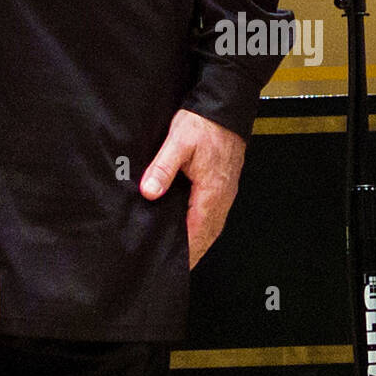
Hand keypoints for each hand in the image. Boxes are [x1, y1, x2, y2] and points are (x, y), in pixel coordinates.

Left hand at [139, 108, 245, 268]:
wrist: (225, 107)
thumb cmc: (204, 123)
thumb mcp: (178, 142)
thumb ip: (163, 168)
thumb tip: (150, 192)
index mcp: (212, 192)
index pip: (197, 233)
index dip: (186, 252)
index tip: (172, 266)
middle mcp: (222, 197)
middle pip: (207, 235)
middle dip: (192, 253)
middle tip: (173, 267)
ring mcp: (225, 193)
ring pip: (212, 227)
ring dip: (198, 241)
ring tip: (181, 254)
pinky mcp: (223, 185)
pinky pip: (213, 214)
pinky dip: (203, 227)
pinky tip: (191, 227)